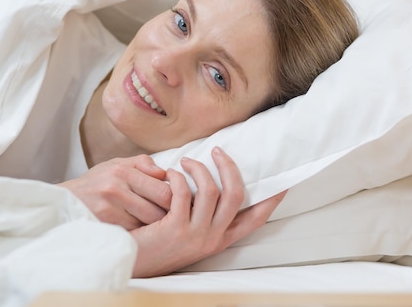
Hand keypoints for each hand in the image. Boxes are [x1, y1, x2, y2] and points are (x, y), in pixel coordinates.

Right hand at [59, 154, 171, 229]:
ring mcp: (110, 209)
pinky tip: (145, 231)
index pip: (163, 189)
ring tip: (162, 224)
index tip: (179, 202)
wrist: (67, 201)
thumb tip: (164, 172)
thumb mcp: (116, 164)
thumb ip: (142, 164)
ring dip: (158, 225)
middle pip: (158, 207)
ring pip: (149, 223)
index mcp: (123, 171)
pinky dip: (143, 233)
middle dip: (171, 214)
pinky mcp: (105, 226)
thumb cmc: (97, 181)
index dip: (176, 198)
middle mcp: (116, 189)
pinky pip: (135, 232)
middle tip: (176, 216)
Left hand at [130, 146, 285, 277]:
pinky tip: (170, 174)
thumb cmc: (157, 241)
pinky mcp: (175, 228)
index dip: (270, 200)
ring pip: (211, 190)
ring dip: (199, 168)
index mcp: (220, 239)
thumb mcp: (189, 231)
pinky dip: (177, 177)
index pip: (255, 219)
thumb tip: (214, 183)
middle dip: (229, 167)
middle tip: (218, 151)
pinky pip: (183, 192)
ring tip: (186, 162)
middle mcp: (212, 238)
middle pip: (235, 195)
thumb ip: (204, 213)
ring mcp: (195, 235)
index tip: (281, 183)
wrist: (130, 260)